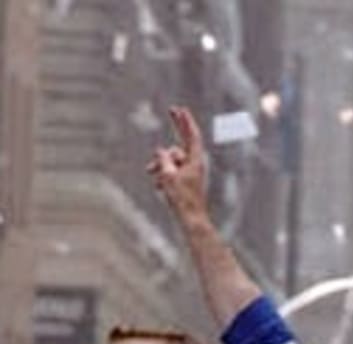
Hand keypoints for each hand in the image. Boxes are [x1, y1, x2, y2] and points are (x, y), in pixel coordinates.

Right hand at [147, 105, 209, 219]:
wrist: (190, 219)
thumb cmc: (182, 199)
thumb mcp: (169, 175)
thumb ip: (164, 160)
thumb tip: (160, 151)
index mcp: (195, 162)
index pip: (192, 137)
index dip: (186, 122)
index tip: (181, 109)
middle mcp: (194, 165)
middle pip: (181, 143)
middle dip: (175, 130)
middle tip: (172, 110)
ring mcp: (188, 174)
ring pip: (170, 160)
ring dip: (159, 165)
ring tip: (152, 175)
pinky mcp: (183, 182)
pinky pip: (169, 172)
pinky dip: (162, 176)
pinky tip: (159, 187)